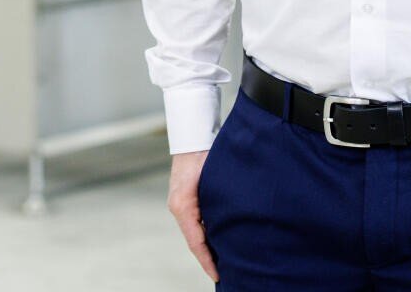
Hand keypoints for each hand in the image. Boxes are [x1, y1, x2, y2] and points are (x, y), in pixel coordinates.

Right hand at [167, 150, 217, 281]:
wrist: (193, 135)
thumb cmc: (202, 154)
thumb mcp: (211, 181)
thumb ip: (216, 205)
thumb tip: (230, 226)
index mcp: (183, 207)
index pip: (195, 242)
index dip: (207, 260)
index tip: (218, 275)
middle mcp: (180, 208)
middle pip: (196, 240)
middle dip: (209, 258)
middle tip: (226, 273)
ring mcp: (182, 204)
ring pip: (197, 232)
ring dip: (210, 246)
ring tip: (226, 261)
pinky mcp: (188, 199)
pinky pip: (197, 222)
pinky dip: (208, 233)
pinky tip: (222, 239)